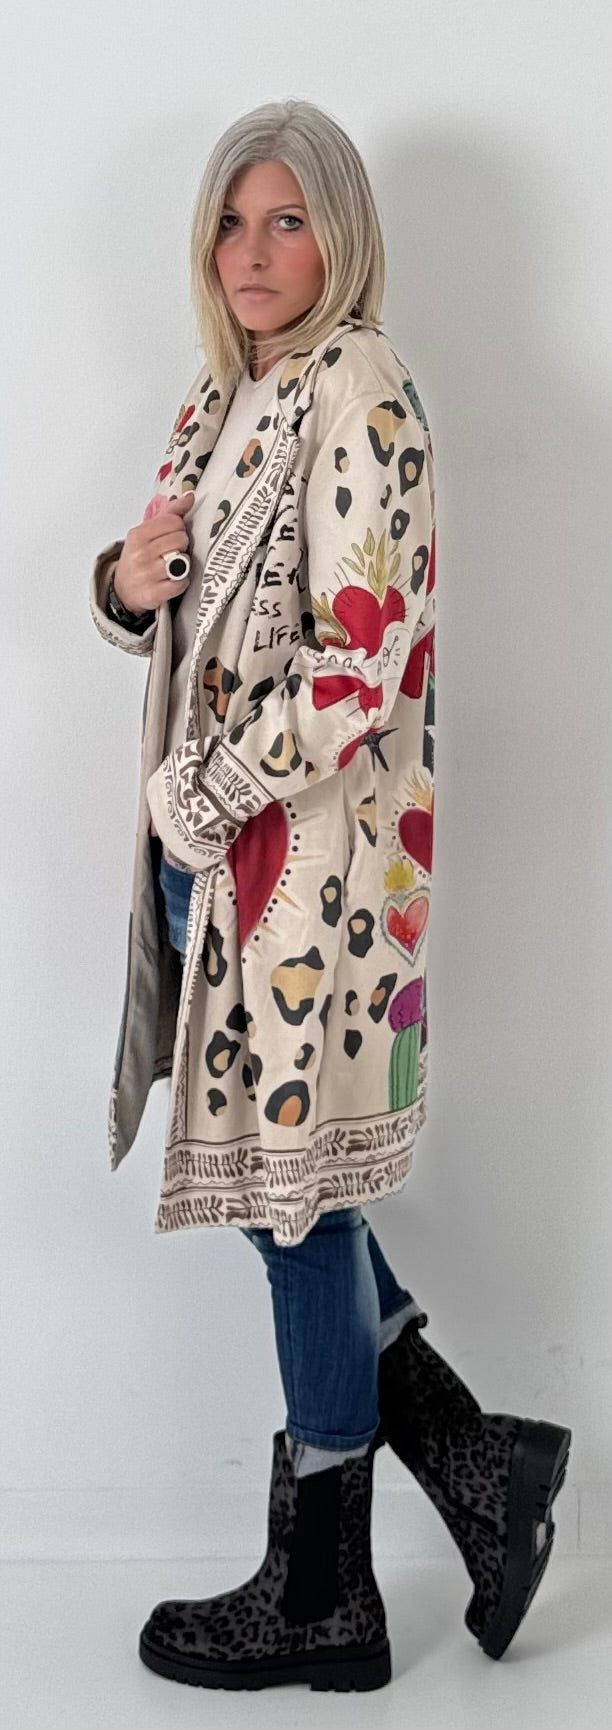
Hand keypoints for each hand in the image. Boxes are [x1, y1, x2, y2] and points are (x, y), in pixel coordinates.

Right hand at [114, 492, 195, 615]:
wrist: (123, 589)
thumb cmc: (138, 558)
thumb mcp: (146, 533)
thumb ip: (169, 514)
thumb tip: (189, 496)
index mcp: (138, 535)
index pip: (173, 521)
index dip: (178, 528)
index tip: (171, 536)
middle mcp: (141, 553)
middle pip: (181, 539)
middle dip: (181, 546)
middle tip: (172, 552)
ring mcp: (147, 574)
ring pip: (183, 561)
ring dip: (182, 565)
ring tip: (172, 566)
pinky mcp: (154, 593)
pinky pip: (181, 583)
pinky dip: (181, 582)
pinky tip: (171, 580)